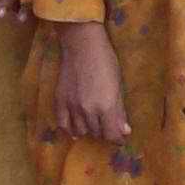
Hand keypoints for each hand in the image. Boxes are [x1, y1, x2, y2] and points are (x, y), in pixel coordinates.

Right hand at [51, 24, 130, 143]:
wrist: (82, 45)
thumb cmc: (106, 61)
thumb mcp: (118, 86)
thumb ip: (120, 111)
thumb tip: (125, 131)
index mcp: (106, 106)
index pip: (111, 135)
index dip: (117, 139)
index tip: (120, 137)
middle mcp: (88, 110)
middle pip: (97, 133)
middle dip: (104, 132)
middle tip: (108, 127)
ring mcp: (72, 107)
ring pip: (81, 131)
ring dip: (89, 130)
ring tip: (94, 125)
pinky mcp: (59, 101)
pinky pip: (62, 125)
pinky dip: (69, 131)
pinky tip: (75, 132)